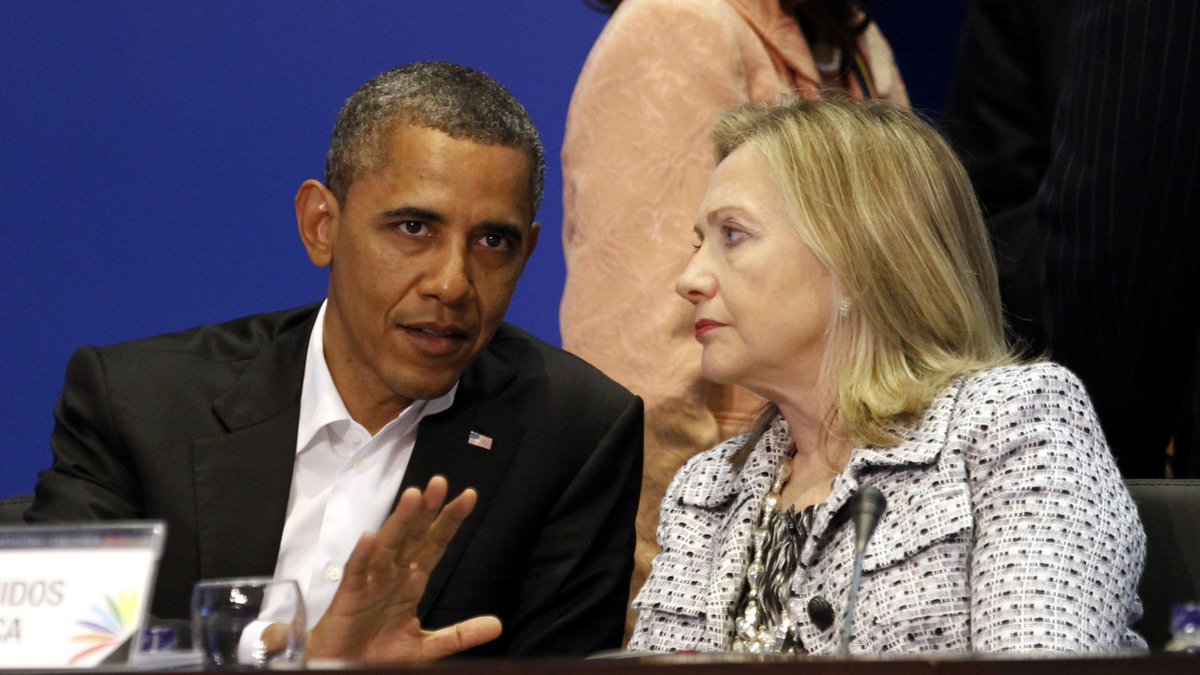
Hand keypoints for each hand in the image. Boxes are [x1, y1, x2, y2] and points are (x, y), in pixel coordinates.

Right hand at [307, 476, 502, 661]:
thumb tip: (497, 625)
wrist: (345, 672)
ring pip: (387, 546)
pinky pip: (356, 572)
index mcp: (412, 581)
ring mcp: (371, 582)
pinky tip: (370, 538)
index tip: (469, 496)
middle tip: (440, 482)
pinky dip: (362, 556)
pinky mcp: (349, 597)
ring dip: (400, 521)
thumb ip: (460, 634)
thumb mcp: (426, 647)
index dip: (451, 520)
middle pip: (413, 536)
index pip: (436, 543)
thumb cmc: (380, 655)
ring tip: (414, 496)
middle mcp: (393, 575)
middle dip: (427, 510)